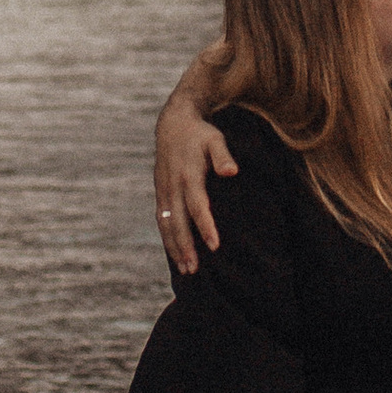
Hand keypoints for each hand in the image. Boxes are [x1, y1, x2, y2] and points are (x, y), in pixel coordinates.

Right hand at [154, 101, 234, 273]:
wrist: (173, 123)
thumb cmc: (200, 133)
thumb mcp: (215, 139)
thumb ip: (223, 156)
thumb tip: (232, 172)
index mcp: (188, 175)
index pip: (197, 205)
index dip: (205, 225)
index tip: (214, 245)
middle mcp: (173, 185)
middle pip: (177, 221)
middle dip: (185, 246)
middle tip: (194, 269)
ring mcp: (164, 190)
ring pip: (166, 224)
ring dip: (174, 247)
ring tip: (186, 269)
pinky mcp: (160, 192)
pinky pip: (161, 219)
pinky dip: (167, 238)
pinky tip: (175, 253)